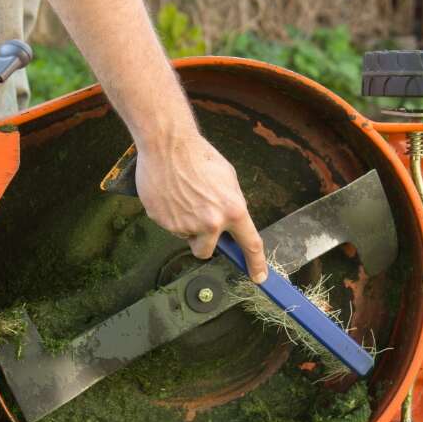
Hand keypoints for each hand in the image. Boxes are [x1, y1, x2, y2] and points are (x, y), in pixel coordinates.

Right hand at [135, 133, 267, 282]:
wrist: (167, 144)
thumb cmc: (199, 156)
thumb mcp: (227, 179)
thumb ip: (230, 205)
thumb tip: (229, 222)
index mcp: (232, 210)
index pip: (250, 244)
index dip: (256, 264)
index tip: (259, 277)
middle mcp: (210, 222)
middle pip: (205, 251)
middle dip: (202, 242)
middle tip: (197, 222)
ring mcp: (185, 224)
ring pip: (185, 236)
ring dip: (184, 223)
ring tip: (182, 196)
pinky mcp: (163, 221)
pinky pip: (168, 225)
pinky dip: (169, 214)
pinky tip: (169, 194)